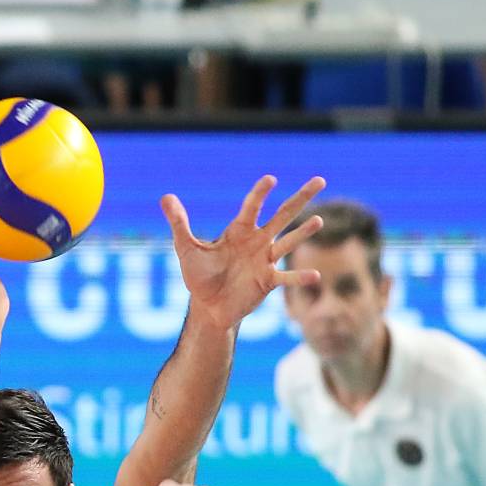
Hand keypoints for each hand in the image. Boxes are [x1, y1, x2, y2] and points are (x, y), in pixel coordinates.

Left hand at [163, 175, 325, 329]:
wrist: (207, 306)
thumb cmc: (199, 275)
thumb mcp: (186, 248)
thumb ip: (179, 223)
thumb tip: (165, 197)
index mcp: (240, 231)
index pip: (252, 207)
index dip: (260, 193)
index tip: (270, 179)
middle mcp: (258, 241)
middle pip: (283, 215)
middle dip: (300, 198)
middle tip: (320, 180)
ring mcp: (266, 260)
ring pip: (289, 242)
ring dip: (303, 233)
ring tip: (319, 220)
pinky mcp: (268, 281)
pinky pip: (286, 278)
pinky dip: (299, 277)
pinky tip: (315, 276)